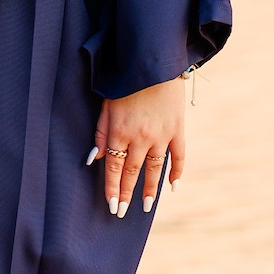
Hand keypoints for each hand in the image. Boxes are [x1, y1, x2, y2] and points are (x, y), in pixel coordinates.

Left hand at [92, 76, 189, 217]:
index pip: (114, 168)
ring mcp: (161, 135)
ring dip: (150, 189)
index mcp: (119, 132)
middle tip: (123, 212)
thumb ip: (101, 132)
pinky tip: (172, 185)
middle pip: (132, 172)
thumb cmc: (125, 81)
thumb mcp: (107, 104)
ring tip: (146, 206)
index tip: (111, 206)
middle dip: (126, 194)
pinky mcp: (177, 128)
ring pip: (154, 169)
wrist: (153, 62)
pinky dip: (176, 171)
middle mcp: (139, 138)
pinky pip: (178, 155)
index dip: (112, 189)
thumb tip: (94, 158)